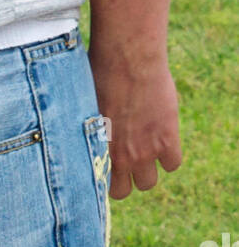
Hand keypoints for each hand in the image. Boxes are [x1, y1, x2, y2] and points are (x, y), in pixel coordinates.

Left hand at [88, 49, 181, 199]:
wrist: (127, 56)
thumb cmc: (98, 68)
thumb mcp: (82, 100)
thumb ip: (84, 122)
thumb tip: (75, 125)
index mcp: (94, 146)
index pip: (98, 182)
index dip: (104, 175)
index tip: (106, 165)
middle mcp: (119, 155)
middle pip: (125, 190)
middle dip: (125, 177)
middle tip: (126, 158)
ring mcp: (144, 150)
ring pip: (149, 182)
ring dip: (148, 168)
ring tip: (144, 147)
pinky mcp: (166, 139)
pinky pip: (172, 164)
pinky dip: (169, 155)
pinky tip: (162, 136)